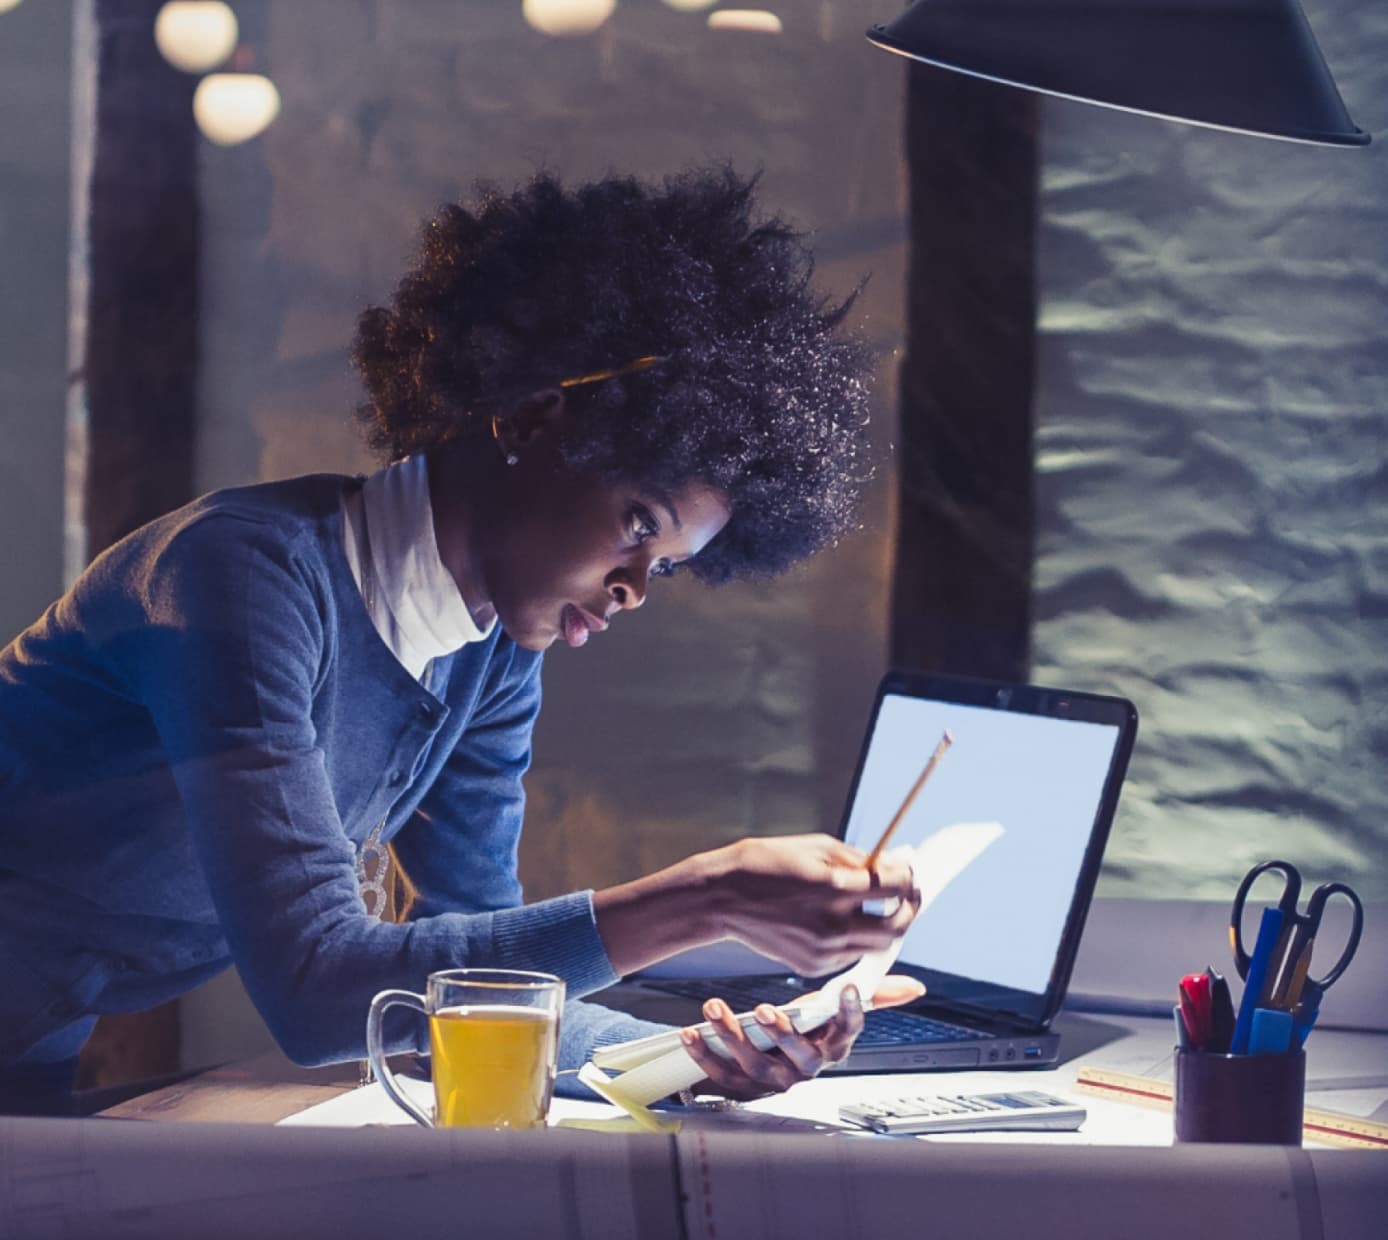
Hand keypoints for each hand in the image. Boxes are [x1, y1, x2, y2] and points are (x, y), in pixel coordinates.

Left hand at [678, 975, 926, 1100]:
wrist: (762, 1063)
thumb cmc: (803, 1031)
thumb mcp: (834, 1010)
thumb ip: (873, 995)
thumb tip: (914, 987)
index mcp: (830, 1047)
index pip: (848, 1031)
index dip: (852, 1013)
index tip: (849, 989)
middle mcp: (804, 1068)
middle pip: (797, 1057)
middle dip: (781, 1033)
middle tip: (765, 1009)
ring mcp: (771, 1080)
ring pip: (755, 1065)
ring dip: (733, 1037)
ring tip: (714, 1009)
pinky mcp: (739, 1087)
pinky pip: (721, 1075)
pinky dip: (703, 1055)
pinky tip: (691, 1033)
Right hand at [704, 834, 918, 976]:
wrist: (721, 897)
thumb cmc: (766, 863)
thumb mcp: (816, 847)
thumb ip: (861, 858)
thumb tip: (898, 860)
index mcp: (835, 887)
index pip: (896, 887)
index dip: (909, 877)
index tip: (908, 872)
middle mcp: (833, 924)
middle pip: (898, 926)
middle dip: (908, 908)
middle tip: (906, 894)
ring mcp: (823, 950)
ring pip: (878, 946)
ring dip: (885, 926)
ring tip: (874, 905)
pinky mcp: (812, 966)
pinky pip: (850, 954)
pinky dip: (856, 938)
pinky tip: (841, 918)